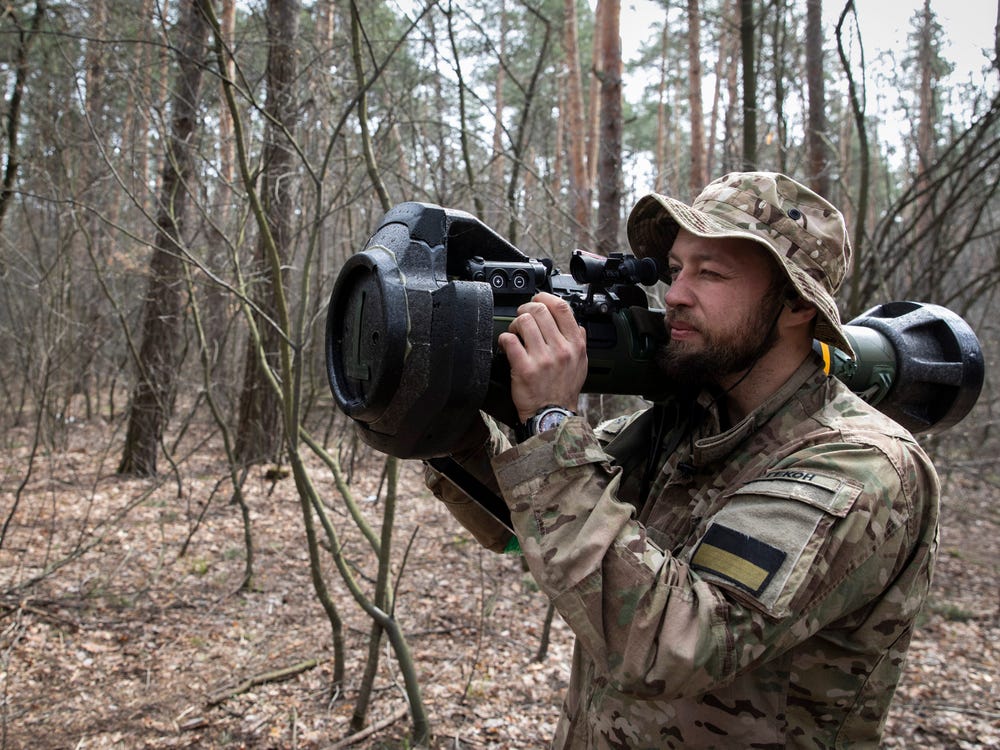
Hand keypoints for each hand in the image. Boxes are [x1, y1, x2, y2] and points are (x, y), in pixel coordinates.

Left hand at [497, 292, 587, 422]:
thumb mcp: (581, 365)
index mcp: (575, 345)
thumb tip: (576, 324)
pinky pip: (509, 340)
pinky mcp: (524, 368)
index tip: (537, 299)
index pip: (562, 308)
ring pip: (523, 322)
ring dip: (514, 324)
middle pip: (539, 310)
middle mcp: (561, 349)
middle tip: (521, 317)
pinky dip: (504, 339)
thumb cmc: (564, 392)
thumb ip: (579, 342)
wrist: (552, 416)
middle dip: (526, 309)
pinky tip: (506, 345)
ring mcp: (543, 358)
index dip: (545, 297)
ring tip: (515, 334)